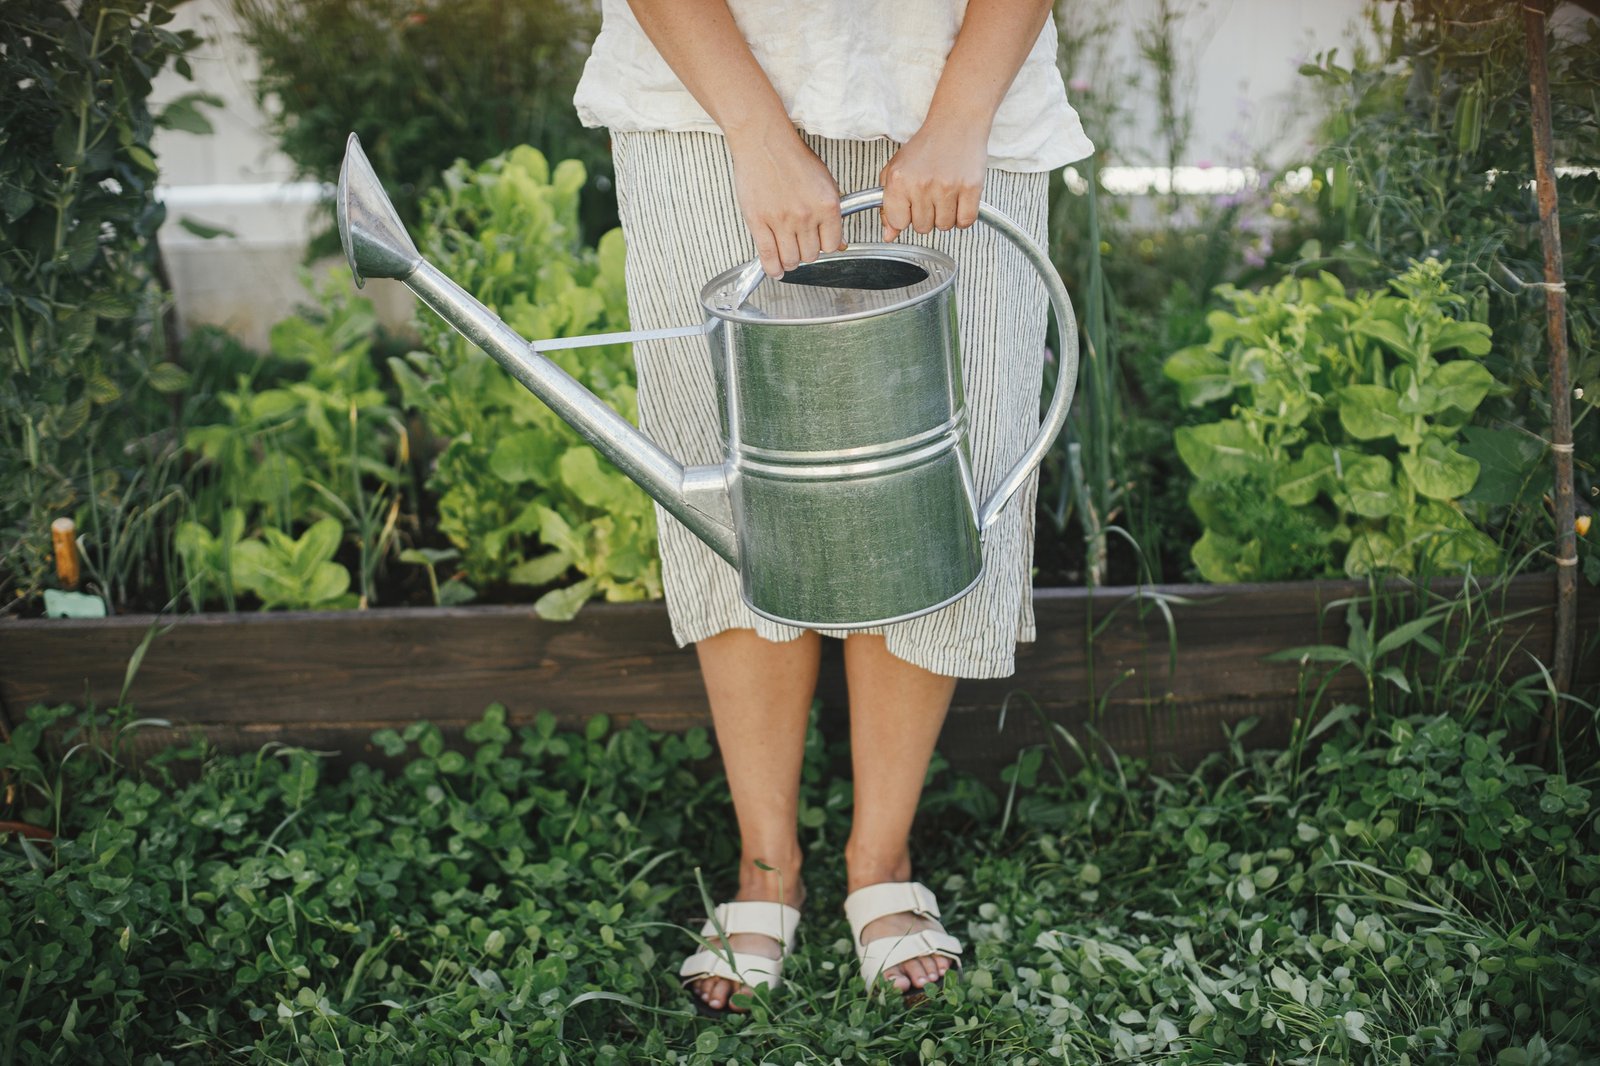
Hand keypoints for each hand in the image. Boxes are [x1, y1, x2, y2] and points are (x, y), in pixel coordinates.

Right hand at [725, 121, 844, 277]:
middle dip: (806, 252)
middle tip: (799, 244)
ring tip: (787, 253)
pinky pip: (768, 256)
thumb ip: (832, 215)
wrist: (763, 141)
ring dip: (790, 261)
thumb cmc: (793, 157)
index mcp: (827, 205)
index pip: (832, 245)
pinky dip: (773, 268)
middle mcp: (806, 215)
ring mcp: (781, 220)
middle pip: (811, 255)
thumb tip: (839, 243)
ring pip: (791, 259)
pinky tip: (775, 269)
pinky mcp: (759, 222)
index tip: (818, 242)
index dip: (824, 245)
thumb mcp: (824, 183)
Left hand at [878, 114, 989, 241]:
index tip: (910, 205)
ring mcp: (947, 187)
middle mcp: (921, 184)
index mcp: (899, 180)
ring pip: (944, 226)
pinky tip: (959, 200)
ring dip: (945, 216)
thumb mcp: (896, 170)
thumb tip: (889, 234)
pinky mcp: (970, 188)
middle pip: (922, 228)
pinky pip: (965, 221)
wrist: (956, 123)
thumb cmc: (927, 146)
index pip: (898, 222)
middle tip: (931, 195)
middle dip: (926, 215)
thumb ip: (887, 204)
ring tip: (945, 194)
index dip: (905, 216)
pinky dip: (963, 216)